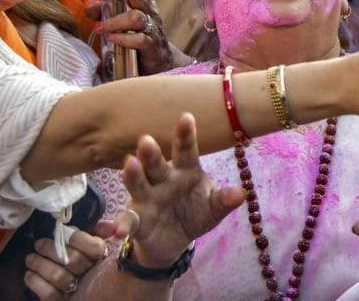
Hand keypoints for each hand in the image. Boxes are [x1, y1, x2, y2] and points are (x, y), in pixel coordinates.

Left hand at [23, 228, 107, 299]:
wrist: (73, 284)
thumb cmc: (82, 257)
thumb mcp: (92, 242)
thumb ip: (99, 231)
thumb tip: (110, 225)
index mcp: (102, 258)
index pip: (95, 247)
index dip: (77, 238)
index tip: (62, 232)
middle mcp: (93, 275)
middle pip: (73, 260)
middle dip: (51, 249)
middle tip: (38, 244)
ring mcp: (79, 291)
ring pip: (60, 277)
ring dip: (40, 265)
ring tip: (30, 259)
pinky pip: (50, 294)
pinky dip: (37, 282)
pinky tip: (30, 275)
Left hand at [94, 0, 175, 74]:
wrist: (159, 61)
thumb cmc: (138, 37)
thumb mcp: (123, 22)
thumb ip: (105, 13)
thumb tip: (88, 8)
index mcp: (144, 4)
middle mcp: (150, 13)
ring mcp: (152, 29)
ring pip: (136, 18)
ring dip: (115, 21)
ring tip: (100, 27)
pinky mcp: (151, 45)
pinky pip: (139, 39)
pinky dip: (123, 38)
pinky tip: (112, 38)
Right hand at [109, 113, 243, 267]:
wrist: (175, 240)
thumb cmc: (195, 212)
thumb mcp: (213, 208)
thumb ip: (224, 200)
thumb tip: (241, 194)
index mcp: (185, 170)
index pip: (185, 150)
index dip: (185, 135)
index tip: (186, 117)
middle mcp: (163, 180)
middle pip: (156, 164)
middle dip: (151, 153)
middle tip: (146, 139)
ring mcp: (147, 199)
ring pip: (139, 185)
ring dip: (134, 176)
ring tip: (130, 164)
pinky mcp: (137, 221)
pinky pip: (128, 221)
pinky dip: (122, 225)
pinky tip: (117, 231)